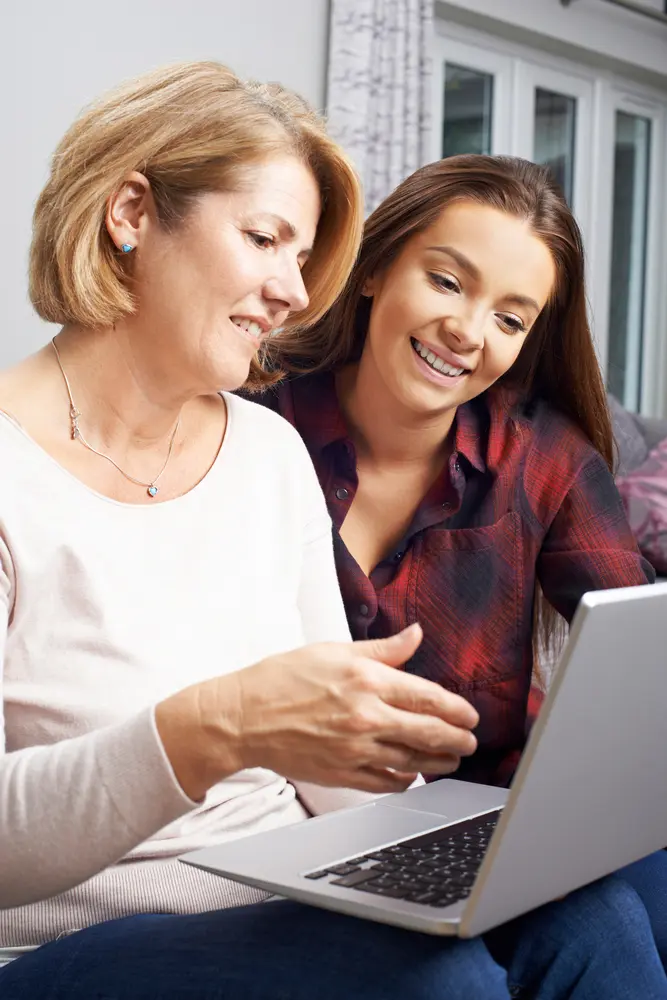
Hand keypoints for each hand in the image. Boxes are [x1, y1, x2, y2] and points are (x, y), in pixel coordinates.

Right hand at [157, 624, 478, 799]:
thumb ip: (383, 649)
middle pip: (429, 732)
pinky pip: (386, 781)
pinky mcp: (343, 773)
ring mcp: (356, 749)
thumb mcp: (335, 650)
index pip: (428, 696)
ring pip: (413, 760)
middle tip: (471, 739)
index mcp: (367, 680)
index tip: (469, 714)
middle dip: (458, 738)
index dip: (456, 708)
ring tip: (452, 759)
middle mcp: (366, 716)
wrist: (243, 717)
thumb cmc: (283, 678)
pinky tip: (412, 775)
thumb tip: (416, 635)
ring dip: (439, 761)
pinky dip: (405, 779)